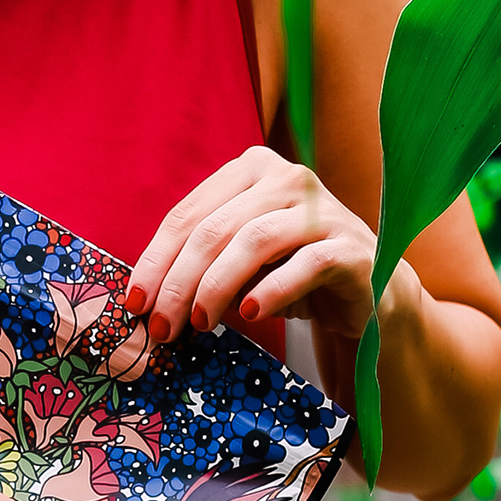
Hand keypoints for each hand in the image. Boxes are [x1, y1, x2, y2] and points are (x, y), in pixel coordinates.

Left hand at [124, 146, 378, 344]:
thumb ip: (198, 269)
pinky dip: (273, 290)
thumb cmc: (288, 275)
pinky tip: (252, 315)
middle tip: (162, 327)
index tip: (134, 304)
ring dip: (217, 287)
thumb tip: (147, 301)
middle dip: (179, 282)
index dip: (155, 261)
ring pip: (254, 241)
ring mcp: (323, 209)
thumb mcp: (236, 266)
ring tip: (200, 324)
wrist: (365, 293)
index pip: (187, 215)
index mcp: (250, 172)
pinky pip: (305, 264)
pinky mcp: (350, 246)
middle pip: (214, 230)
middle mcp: (288, 179)